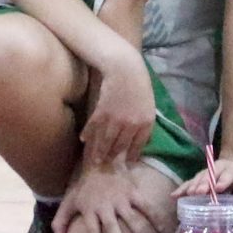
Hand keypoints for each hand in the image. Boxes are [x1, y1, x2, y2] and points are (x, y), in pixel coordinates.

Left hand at [54, 164, 166, 232]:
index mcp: (90, 210)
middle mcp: (105, 206)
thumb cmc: (84, 188)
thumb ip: (61, 222)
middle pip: (112, 227)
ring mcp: (120, 199)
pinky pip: (145, 206)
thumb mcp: (69, 202)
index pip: (92, 230)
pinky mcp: (132, 192)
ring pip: (132, 219)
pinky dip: (154, 217)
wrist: (99, 161)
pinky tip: (161, 230)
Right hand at [79, 54, 156, 170]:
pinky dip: (88, 134)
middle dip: (112, 156)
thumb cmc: (139, 83)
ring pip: (106, 140)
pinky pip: (94, 127)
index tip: (126, 164)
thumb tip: (141, 138)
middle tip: (105, 164)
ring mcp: (116, 119)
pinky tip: (83, 140)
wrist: (125, 68)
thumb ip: (145, 122)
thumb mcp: (149, 104)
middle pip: (120, 146)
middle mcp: (131, 125)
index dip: (131, 155)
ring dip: (98, 151)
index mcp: (146, 123)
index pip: (138, 145)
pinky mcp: (102, 112)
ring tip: (94, 160)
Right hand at [174, 153, 232, 200]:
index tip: (218, 189)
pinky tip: (174, 195)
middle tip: (199, 192)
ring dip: (193, 185)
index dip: (223, 181)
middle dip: (205, 183)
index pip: (228, 175)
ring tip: (188, 194)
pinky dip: (183, 188)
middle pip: (211, 175)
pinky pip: (191, 181)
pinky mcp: (201, 175)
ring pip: (200, 177)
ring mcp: (209, 171)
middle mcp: (220, 168)